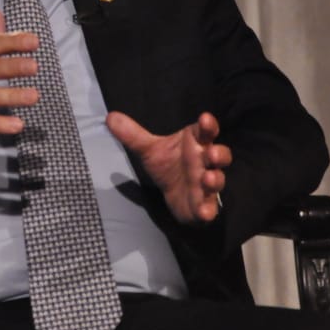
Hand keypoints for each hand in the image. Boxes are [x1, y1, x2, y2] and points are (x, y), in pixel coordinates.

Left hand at [106, 110, 231, 223]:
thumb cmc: (168, 164)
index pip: (205, 131)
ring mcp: (207, 184)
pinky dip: (208, 210)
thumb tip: (110, 117)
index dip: (208, 125)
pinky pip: (210, 207)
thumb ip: (132, 135)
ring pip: (218, 179)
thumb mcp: (148, 150)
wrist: (174, 194)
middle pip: (220, 154)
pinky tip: (204, 212)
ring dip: (215, 179)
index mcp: (196, 143)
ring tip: (208, 178)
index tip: (205, 118)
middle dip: (218, 153)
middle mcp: (205, 162)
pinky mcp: (205, 204)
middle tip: (211, 153)